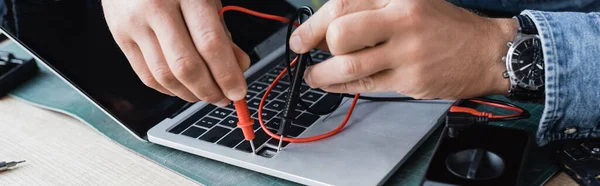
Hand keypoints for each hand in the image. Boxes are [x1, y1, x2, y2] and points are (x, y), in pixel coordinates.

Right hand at [102, 0, 249, 105]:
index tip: (239, 91)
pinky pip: (146, 75)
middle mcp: (157, 8)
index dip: (227, 74)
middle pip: (186, 66)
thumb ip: (222, 32)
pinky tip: (183, 88)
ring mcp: (134, 23)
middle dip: (209, 91)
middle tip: (224, 98)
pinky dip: (168, 89)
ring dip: (190, 94)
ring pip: (164, 76)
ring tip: (206, 95)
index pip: (211, 45)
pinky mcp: (119, 36)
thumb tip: (238, 68)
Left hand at [290, 0, 516, 98]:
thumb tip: (324, 27)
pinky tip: (332, 84)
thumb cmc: (444, 25)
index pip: (343, 4)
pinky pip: (365, 86)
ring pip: (349, 66)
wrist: (487, 51)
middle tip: (307, 51)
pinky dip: (340, 87)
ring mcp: (406, 53)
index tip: (300, 36)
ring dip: (322, 73)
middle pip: (341, 34)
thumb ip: (370, 8)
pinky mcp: (410, 79)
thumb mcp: (410, 0)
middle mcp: (401, 21)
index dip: (313, 23)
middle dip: (316, 45)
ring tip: (314, 75)